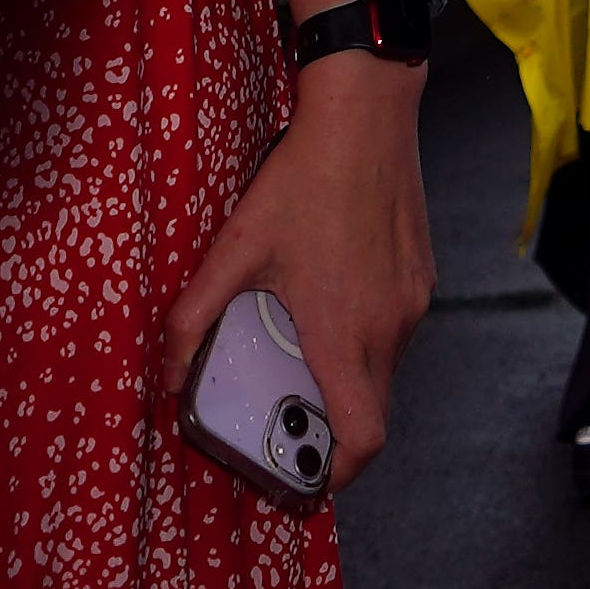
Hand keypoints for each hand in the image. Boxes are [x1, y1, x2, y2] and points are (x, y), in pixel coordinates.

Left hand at [159, 4, 429, 484]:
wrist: (367, 114)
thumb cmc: (302, 181)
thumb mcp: (233, 250)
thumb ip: (192, 319)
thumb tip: (166, 377)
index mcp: (344, 334)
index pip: (363, 439)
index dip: (337, 473)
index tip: (305, 474)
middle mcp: (390, 328)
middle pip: (371, 410)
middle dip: (331, 426)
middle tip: (288, 411)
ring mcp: (414, 301)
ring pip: (384, 369)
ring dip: (348, 374)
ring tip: (302, 340)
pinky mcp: (423, 274)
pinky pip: (396, 329)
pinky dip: (365, 334)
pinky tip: (330, 292)